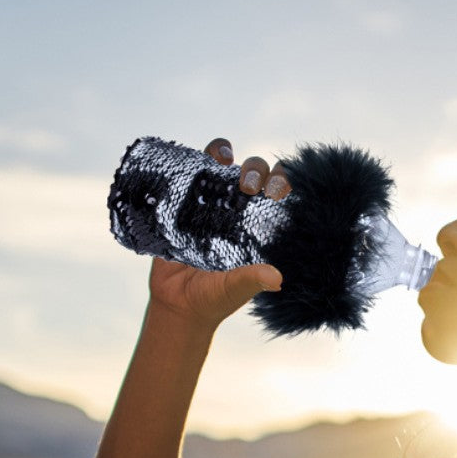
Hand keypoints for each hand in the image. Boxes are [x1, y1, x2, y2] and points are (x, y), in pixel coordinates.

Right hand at [146, 138, 291, 330]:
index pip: (276, 200)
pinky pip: (193, 171)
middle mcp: (237, 214)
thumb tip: (277, 278)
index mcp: (257, 231)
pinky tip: (208, 155)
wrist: (175, 302)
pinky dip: (201, 156)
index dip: (281, 187)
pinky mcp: (183, 202)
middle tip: (248, 186)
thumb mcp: (234, 288)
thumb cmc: (213, 299)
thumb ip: (252, 279)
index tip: (278, 190)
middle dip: (256, 171)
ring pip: (224, 167)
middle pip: (253, 177)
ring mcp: (210, 205)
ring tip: (226, 162)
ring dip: (228, 156)